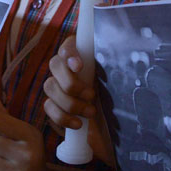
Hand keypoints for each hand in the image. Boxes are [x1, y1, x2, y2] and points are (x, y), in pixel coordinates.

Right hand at [43, 35, 112, 163]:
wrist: (113, 125)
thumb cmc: (116, 96)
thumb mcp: (118, 80)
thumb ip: (115, 64)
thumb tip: (121, 52)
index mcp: (81, 54)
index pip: (68, 45)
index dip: (70, 53)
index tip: (79, 66)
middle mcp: (65, 65)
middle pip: (54, 65)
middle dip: (71, 83)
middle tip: (91, 95)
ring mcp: (56, 84)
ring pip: (49, 86)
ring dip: (70, 102)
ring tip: (90, 112)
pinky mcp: (53, 104)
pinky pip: (48, 107)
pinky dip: (62, 117)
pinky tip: (77, 124)